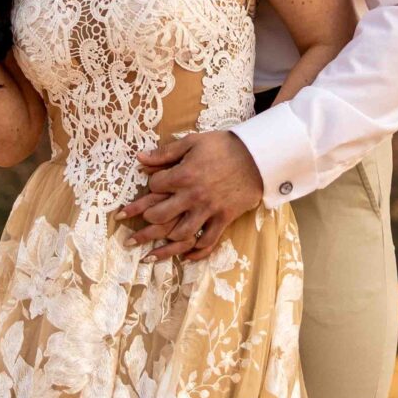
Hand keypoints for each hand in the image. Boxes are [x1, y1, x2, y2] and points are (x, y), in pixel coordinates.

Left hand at [116, 131, 264, 262]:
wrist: (257, 156)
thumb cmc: (223, 146)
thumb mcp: (192, 142)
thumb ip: (165, 152)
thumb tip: (140, 159)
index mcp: (184, 174)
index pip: (155, 186)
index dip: (151, 185)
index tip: (154, 184)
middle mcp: (193, 196)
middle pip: (160, 216)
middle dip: (149, 218)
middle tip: (147, 217)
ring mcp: (209, 209)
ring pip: (181, 233)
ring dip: (168, 238)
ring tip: (161, 238)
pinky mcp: (224, 218)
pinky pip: (208, 241)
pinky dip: (197, 251)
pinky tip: (187, 255)